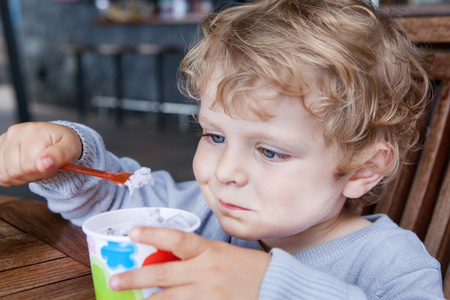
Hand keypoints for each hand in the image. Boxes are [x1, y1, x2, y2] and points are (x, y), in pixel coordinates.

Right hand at [0, 122, 81, 186]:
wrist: (57, 138)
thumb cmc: (64, 143)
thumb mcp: (70, 148)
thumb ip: (59, 156)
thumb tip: (43, 164)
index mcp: (34, 131)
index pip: (29, 166)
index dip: (43, 172)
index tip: (53, 166)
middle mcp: (16, 132)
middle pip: (16, 171)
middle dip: (33, 175)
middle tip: (45, 166)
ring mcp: (5, 140)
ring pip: (6, 174)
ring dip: (23, 177)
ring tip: (36, 166)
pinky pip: (0, 174)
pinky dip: (13, 177)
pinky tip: (24, 168)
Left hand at [109, 227, 270, 299]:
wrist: (276, 286)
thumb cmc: (249, 267)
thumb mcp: (222, 253)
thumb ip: (197, 256)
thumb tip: (168, 259)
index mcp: (209, 251)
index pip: (177, 238)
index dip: (153, 234)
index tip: (132, 232)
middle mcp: (205, 271)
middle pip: (163, 274)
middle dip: (134, 278)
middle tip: (114, 280)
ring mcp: (208, 294)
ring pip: (169, 299)